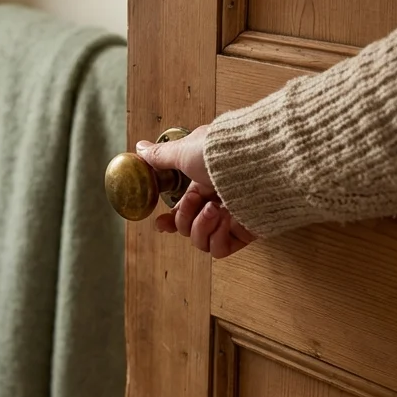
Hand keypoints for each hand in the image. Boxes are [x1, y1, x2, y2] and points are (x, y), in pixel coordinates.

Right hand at [135, 130, 255, 258]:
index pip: (182, 210)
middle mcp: (218, 202)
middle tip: (195, 199)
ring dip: (200, 226)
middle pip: (188, 228)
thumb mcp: (183, 150)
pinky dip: (217, 238)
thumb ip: (160, 155)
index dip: (169, 220)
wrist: (257, 159)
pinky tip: (225, 220)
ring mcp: (232, 218)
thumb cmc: (221, 151)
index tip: (161, 223)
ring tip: (214, 208)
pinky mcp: (246, 232)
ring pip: (202, 241)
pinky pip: (220, 249)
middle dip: (184, 217)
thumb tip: (140, 148)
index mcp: (203, 184)